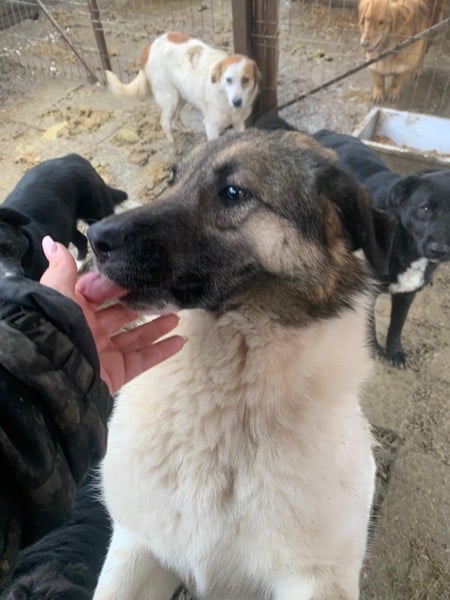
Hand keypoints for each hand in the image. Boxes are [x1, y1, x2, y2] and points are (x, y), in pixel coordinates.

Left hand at [39, 236, 184, 393]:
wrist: (57, 374)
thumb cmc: (57, 329)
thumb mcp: (58, 292)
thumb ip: (62, 268)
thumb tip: (51, 241)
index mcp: (75, 311)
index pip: (99, 294)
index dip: (117, 285)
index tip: (138, 274)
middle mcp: (90, 331)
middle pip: (121, 315)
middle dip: (142, 305)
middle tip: (164, 294)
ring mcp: (105, 353)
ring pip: (137, 337)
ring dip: (158, 326)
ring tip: (178, 316)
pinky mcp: (118, 372)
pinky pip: (144, 359)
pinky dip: (162, 351)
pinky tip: (180, 341)